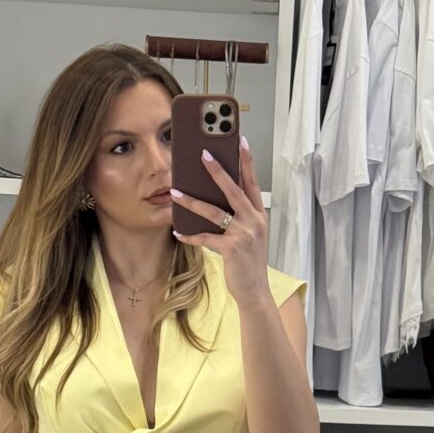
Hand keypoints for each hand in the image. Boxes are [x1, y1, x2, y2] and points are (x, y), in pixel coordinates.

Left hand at [171, 138, 270, 305]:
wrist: (255, 291)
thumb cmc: (248, 262)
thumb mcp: (249, 235)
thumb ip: (239, 217)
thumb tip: (214, 200)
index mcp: (258, 215)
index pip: (252, 182)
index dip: (247, 161)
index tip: (241, 141)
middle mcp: (254, 221)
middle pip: (234, 189)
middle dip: (218, 170)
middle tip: (203, 153)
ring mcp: (244, 234)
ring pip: (215, 211)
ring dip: (193, 201)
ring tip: (175, 192)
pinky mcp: (232, 249)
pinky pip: (206, 238)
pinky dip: (191, 236)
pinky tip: (177, 233)